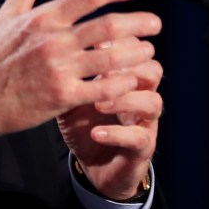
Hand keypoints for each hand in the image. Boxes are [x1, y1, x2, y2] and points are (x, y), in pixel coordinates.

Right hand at [0, 0, 161, 145]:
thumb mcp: (1, 21)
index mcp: (42, 18)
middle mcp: (53, 40)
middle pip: (108, 26)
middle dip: (138, 23)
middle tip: (155, 23)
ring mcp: (58, 69)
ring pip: (111, 58)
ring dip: (136, 53)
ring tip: (148, 52)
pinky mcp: (61, 97)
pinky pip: (102, 89)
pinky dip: (121, 84)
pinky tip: (132, 81)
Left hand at [56, 42, 162, 201]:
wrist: (95, 166)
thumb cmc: (85, 125)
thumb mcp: (73, 97)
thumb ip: (71, 75)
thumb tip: (56, 46)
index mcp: (127, 79)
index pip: (135, 51)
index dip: (121, 43)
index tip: (97, 43)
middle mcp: (141, 96)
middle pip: (153, 70)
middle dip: (130, 67)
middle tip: (102, 71)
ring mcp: (145, 122)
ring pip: (153, 102)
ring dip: (125, 100)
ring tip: (99, 103)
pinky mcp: (142, 148)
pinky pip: (139, 137)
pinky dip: (117, 133)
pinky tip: (96, 132)